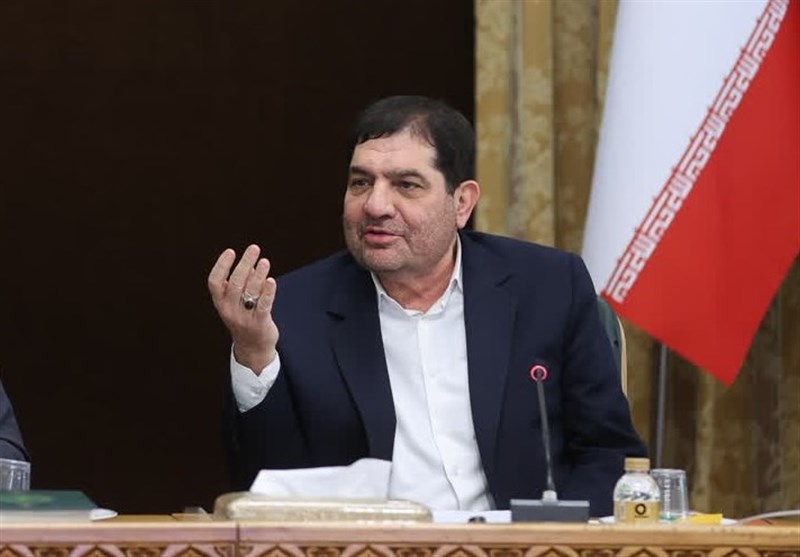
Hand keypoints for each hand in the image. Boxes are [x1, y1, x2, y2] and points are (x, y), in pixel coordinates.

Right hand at [208, 244, 278, 372]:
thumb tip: (251, 263)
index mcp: (220, 303)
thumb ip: (243, 283)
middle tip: (254, 249)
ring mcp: (244, 317)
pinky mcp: (259, 323)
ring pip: (250, 292)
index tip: (230, 251)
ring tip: (264, 261)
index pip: (214, 282)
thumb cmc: (245, 319)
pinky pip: (263, 305)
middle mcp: (229, 310)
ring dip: (258, 274)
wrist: (252, 349)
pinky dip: (268, 292)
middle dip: (244, 263)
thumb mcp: (237, 302)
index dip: (221, 265)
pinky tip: (271, 281)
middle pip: (235, 283)